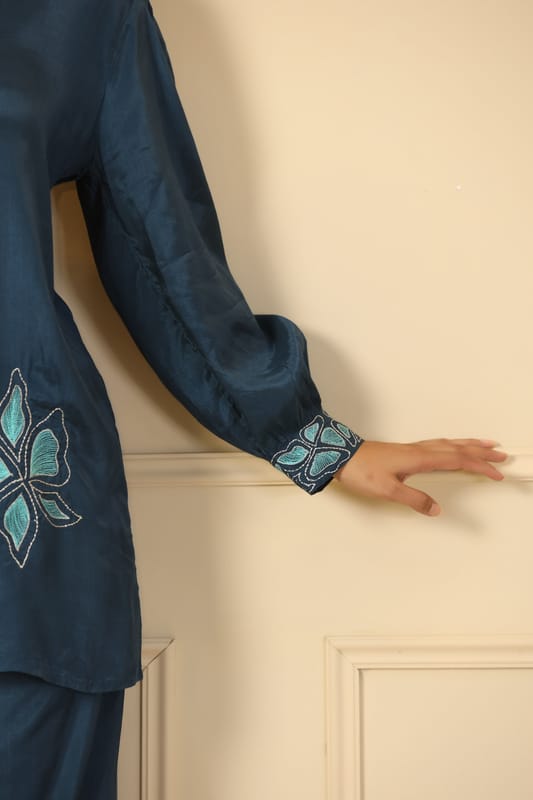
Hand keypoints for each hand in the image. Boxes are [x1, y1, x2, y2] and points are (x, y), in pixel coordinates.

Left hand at [334, 438, 507, 515]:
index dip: (478, 466)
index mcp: (419, 458)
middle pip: (457, 449)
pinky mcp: (406, 451)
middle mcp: (419, 450)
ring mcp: (412, 449)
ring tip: (486, 445)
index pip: (457, 460)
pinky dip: (453, 445)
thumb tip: (436, 509)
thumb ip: (414, 499)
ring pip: (448, 444)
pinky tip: (453, 448)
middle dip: (481, 452)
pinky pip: (438, 444)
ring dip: (469, 445)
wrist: (339, 456)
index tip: (496, 472)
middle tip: (502, 455)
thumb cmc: (361, 471)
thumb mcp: (387, 490)